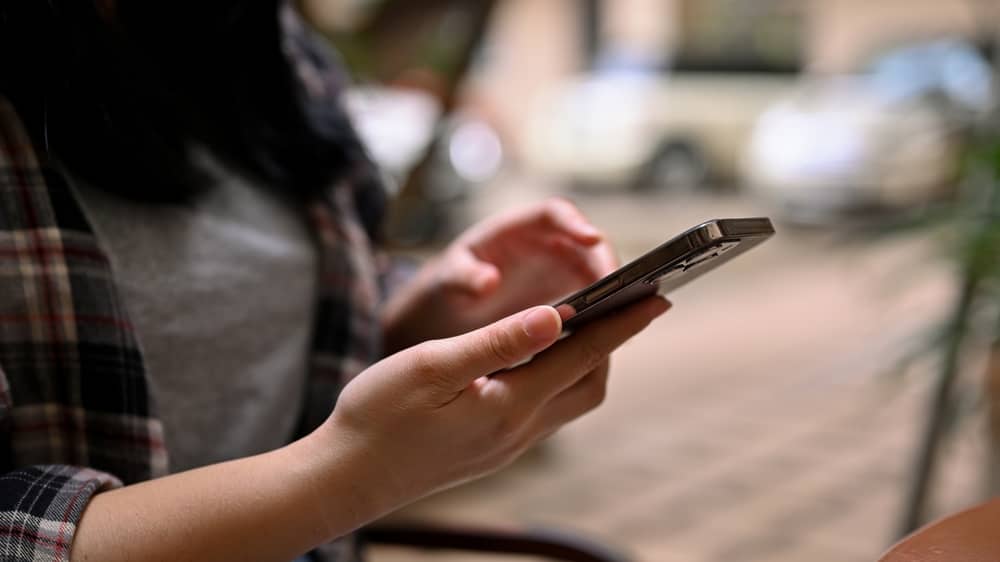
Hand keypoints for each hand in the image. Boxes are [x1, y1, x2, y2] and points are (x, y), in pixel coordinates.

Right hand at [318, 296, 669, 514]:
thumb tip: (558, 315)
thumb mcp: (431, 367)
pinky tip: (540, 363)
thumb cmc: (377, 417)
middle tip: (625, 304)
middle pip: (589, 384)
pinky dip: (557, 381)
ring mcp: (508, 447)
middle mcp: (519, 432)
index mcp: (509, 406)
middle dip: (613, 344)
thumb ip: (498, 342)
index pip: (584, 356)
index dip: (623, 324)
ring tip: (587, 327)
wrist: (345, 479)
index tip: (659, 296)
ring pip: (570, 402)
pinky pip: (545, 413)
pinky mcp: (493, 452)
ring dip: (586, 364)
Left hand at [383, 198, 618, 352]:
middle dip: (607, 265)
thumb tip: (488, 281)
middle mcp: (546, 247)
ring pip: (598, 279)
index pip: (555, 215)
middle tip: (622, 292)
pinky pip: (592, 307)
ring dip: (612, 296)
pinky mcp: (566, 303)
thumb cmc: (443, 291)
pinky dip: (602, 319)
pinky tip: (609, 343)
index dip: (575, 223)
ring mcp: (559, 275)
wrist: (442, 320)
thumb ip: (463, 277)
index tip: (592, 238)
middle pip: (589, 247)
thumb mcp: (445, 283)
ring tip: (625, 320)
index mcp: (516, 229)